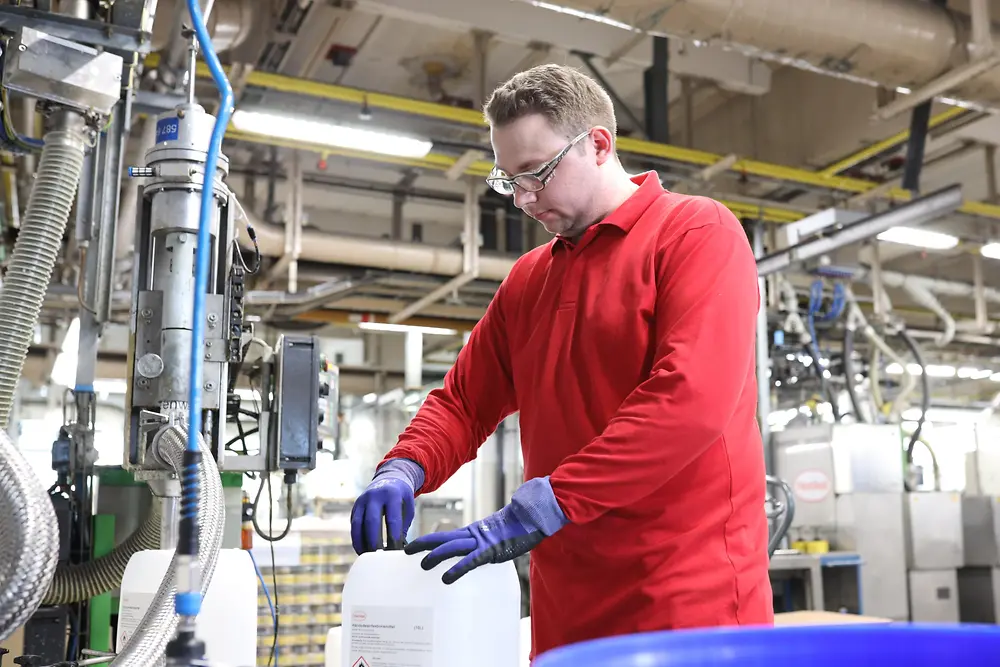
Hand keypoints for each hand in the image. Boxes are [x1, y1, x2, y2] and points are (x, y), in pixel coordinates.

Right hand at [351, 458, 423, 553]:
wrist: (390, 477)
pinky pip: (353, 525)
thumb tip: (398, 549)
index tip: (396, 552)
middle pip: (371, 522)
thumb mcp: (408, 507)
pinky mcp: (355, 506)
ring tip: (367, 558)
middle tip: (379, 558)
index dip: (393, 537)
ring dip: (361, 542)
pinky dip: (356, 539)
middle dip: (374, 542)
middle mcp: (374, 496)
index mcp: (392, 494)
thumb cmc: (402, 497)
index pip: (392, 519)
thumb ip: (403, 525)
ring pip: (358, 524)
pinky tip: (362, 550)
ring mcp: (362, 500)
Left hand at [404, 476, 567, 583]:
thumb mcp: (496, 538)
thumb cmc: (517, 530)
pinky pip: (471, 561)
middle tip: (405, 550)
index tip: (413, 546)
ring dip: (435, 556)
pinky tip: (446, 578)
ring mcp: (481, 542)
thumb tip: (476, 554)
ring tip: (422, 565)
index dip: (429, 540)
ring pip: (453, 548)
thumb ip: (484, 545)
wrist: (532, 518)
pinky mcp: (491, 551)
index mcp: (473, 532)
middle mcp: (473, 535)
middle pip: (443, 539)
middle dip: (423, 544)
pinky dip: (457, 569)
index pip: (446, 537)